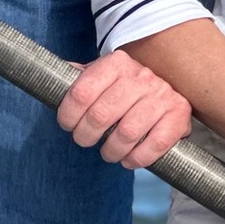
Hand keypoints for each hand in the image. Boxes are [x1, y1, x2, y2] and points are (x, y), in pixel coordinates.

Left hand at [58, 53, 193, 169]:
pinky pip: (156, 144)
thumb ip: (77, 79)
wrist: (168, 86)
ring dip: (111, 151)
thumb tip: (45, 75)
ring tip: (108, 153)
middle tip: (85, 141)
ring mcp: (162, 95)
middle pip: (101, 115)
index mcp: (116, 63)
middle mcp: (141, 76)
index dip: (68, 115)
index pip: (82, 92)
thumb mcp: (101, 76)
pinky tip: (129, 159)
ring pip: (127, 133)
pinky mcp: (179, 115)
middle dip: (86, 136)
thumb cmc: (124, 88)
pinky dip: (138, 158)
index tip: (67, 125)